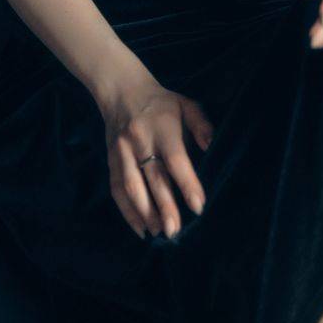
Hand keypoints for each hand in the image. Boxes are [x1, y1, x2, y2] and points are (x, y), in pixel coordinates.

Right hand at [100, 73, 214, 241]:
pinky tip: (140, 228)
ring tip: (160, 232)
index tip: (198, 206)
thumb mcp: (187, 105)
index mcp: (163, 127)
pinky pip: (116, 189)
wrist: (121, 91)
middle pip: (153, 178)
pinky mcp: (111, 160)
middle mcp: (140, 140)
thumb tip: (212, 148)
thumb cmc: (162, 103)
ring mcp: (122, 151)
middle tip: (176, 231)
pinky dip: (127, 211)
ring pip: (132, 187)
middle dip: (165, 207)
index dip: (187, 184)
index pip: (176, 159)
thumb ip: (202, 126)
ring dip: (145, 213)